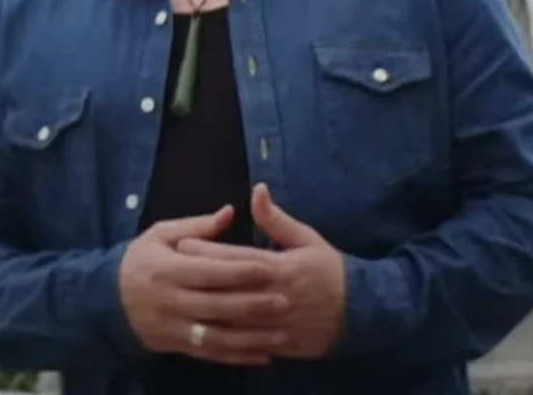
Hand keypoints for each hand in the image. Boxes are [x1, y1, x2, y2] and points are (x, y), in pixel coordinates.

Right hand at [118, 205, 290, 365]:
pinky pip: (210, 355)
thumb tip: (230, 212)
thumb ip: (197, 227)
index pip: (208, 271)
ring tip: (281, 335)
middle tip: (284, 302)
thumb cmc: (143, 260)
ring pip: (216, 337)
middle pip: (215, 305)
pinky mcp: (174, 346)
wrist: (109, 298)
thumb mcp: (161, 235)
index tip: (269, 268)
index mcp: (165, 268)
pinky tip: (263, 355)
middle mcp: (168, 300)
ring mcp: (171, 327)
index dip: (239, 270)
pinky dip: (238, 357)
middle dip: (252, 305)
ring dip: (251, 338)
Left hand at [175, 184, 345, 358]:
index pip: (235, 258)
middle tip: (171, 271)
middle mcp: (276, 296)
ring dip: (205, 310)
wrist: (361, 312)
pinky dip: (226, 338)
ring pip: (233, 319)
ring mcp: (277, 323)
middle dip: (197, 279)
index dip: (206, 252)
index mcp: (280, 268)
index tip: (181, 245)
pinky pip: (247, 343)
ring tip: (180, 300)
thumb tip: (257, 189)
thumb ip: (276, 219)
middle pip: (228, 288)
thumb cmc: (329, 270)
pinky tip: (205, 330)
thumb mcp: (306, 239)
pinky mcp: (280, 343)